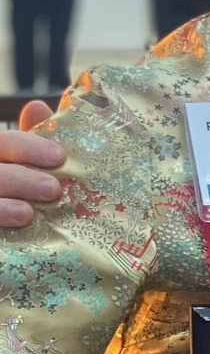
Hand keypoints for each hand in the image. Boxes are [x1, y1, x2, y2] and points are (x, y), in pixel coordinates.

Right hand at [0, 101, 64, 227]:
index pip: (4, 143)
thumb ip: (35, 144)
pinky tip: (13, 227)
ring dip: (1, 205)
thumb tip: (36, 106)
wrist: (15, 248)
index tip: (59, 157)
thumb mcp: (33, 171)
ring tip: (28, 214)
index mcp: (0, 158)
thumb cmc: (25, 200)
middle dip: (20, 178)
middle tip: (52, 190)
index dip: (29, 147)